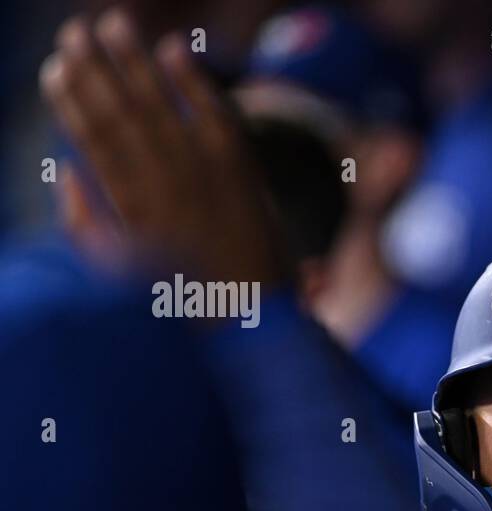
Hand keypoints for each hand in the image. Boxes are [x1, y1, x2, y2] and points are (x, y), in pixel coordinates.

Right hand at [39, 8, 286, 285]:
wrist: (256, 319)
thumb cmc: (185, 297)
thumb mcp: (119, 276)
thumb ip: (87, 226)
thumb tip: (66, 175)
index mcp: (131, 210)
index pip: (94, 140)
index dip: (72, 100)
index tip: (55, 69)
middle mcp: (165, 187)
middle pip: (122, 113)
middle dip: (95, 68)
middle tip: (74, 31)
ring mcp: (206, 176)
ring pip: (161, 106)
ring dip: (134, 61)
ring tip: (112, 24)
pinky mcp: (242, 172)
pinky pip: (215, 114)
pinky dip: (193, 80)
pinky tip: (173, 48)